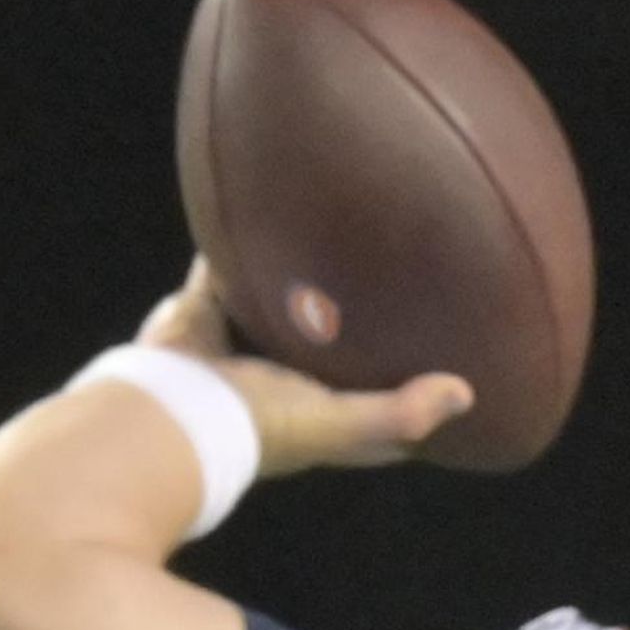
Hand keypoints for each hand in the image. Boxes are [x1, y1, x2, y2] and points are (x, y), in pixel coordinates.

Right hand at [137, 257, 472, 476]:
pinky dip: (235, 241)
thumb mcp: (335, 425)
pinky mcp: (200, 314)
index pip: (365, 408)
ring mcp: (234, 347)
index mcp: (307, 414)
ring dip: (299, 279)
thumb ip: (396, 413)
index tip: (442, 366)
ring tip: (334, 233)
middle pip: (323, 346)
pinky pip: (222, 269)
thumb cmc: (250, 428)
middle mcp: (271, 381)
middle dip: (353, 324)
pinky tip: (257, 201)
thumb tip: (467, 394)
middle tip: (396, 281)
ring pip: (277, 302)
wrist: (163, 413)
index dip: (401, 392)